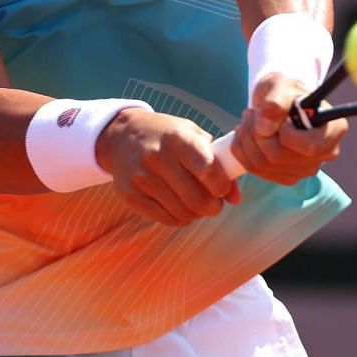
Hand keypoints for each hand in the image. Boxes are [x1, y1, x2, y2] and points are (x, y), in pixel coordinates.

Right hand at [96, 108, 239, 226]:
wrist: (122, 136)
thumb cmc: (166, 137)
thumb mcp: (193, 138)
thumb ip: (219, 164)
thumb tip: (235, 198)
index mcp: (177, 137)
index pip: (208, 170)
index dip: (221, 186)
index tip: (221, 188)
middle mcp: (156, 156)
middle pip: (198, 200)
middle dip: (212, 206)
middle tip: (212, 202)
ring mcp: (140, 177)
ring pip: (183, 213)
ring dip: (195, 213)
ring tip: (193, 201)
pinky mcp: (129, 194)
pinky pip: (167, 220)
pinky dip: (179, 218)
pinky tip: (177, 205)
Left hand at [232, 72, 348, 185]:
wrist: (279, 101)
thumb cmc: (285, 90)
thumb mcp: (281, 85)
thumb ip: (275, 102)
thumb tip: (264, 129)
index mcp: (333, 130)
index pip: (310, 147)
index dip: (286, 135)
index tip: (280, 120)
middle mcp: (324, 154)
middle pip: (279, 157)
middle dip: (256, 132)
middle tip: (252, 113)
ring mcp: (305, 169)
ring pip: (262, 164)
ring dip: (246, 138)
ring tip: (249, 119)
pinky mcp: (285, 176)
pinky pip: (253, 168)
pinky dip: (241, 148)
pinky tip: (246, 133)